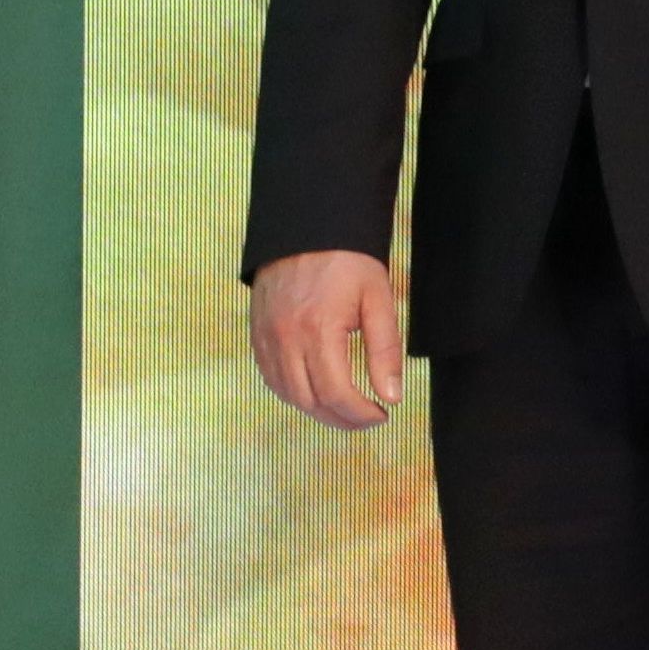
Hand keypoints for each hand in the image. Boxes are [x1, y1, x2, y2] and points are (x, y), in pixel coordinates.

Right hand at [249, 248, 407, 429]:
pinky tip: (318, 392)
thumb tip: (391, 396)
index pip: (337, 394)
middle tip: (368, 418)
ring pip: (289, 396)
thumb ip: (385, 351)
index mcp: (318, 330)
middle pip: (310, 402)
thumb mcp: (378, 300)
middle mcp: (286, 339)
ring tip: (346, 409)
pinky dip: (295, 394)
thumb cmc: (347, 262)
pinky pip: (272, 379)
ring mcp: (266, 339)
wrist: (306, 230)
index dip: (360, 415)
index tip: (381, 414)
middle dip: (342, 419)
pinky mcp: (257, 336)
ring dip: (318, 411)